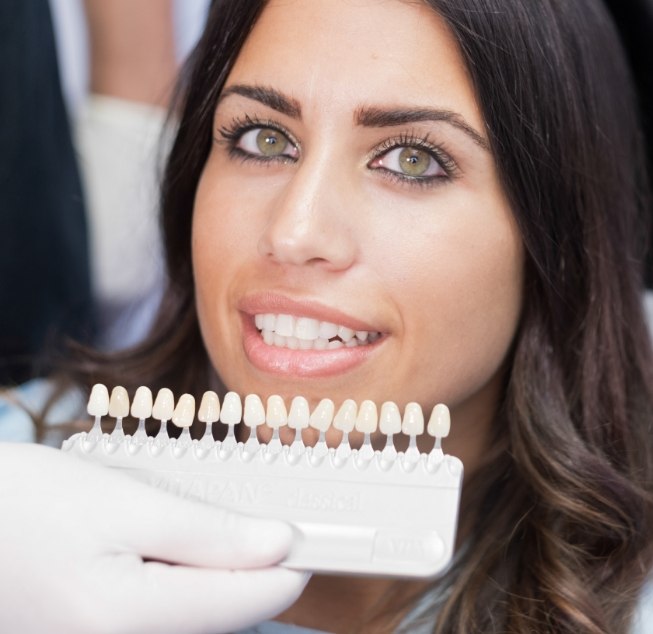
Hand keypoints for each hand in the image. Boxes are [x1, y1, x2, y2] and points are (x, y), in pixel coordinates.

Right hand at [0, 442, 307, 633]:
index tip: (318, 533)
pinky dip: (184, 574)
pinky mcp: (102, 631)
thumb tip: (278, 544)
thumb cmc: (27, 505)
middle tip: (268, 511)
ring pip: (196, 612)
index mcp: (129, 619)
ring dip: (217, 567)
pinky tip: (174, 539)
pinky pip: (164, 610)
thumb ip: (206, 534)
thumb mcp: (124, 505)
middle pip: (223, 612)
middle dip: (252, 563)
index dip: (290, 566)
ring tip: (216, 518)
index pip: (245, 603)